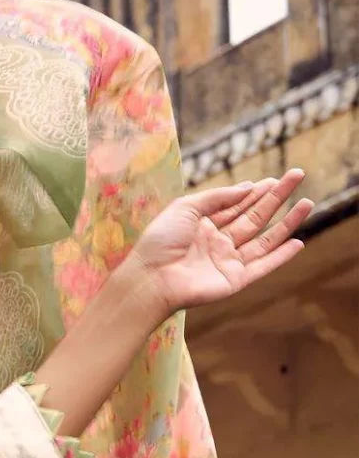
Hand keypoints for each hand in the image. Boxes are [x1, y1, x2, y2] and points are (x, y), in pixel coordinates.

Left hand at [126, 169, 313, 318]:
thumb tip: (247, 187)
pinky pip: (263, 267)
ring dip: (287, 223)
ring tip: (308, 204)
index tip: (275, 179)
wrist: (150, 278)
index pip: (236, 205)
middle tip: (298, 176)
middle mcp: (218, 243)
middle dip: (276, 198)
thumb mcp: (186, 207)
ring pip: (264, 240)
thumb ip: (217, 197)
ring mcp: (227, 262)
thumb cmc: (160, 241)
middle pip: (254, 217)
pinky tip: (298, 242)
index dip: (256, 191)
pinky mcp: (234, 281)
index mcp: (204, 225)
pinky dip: (280, 256)